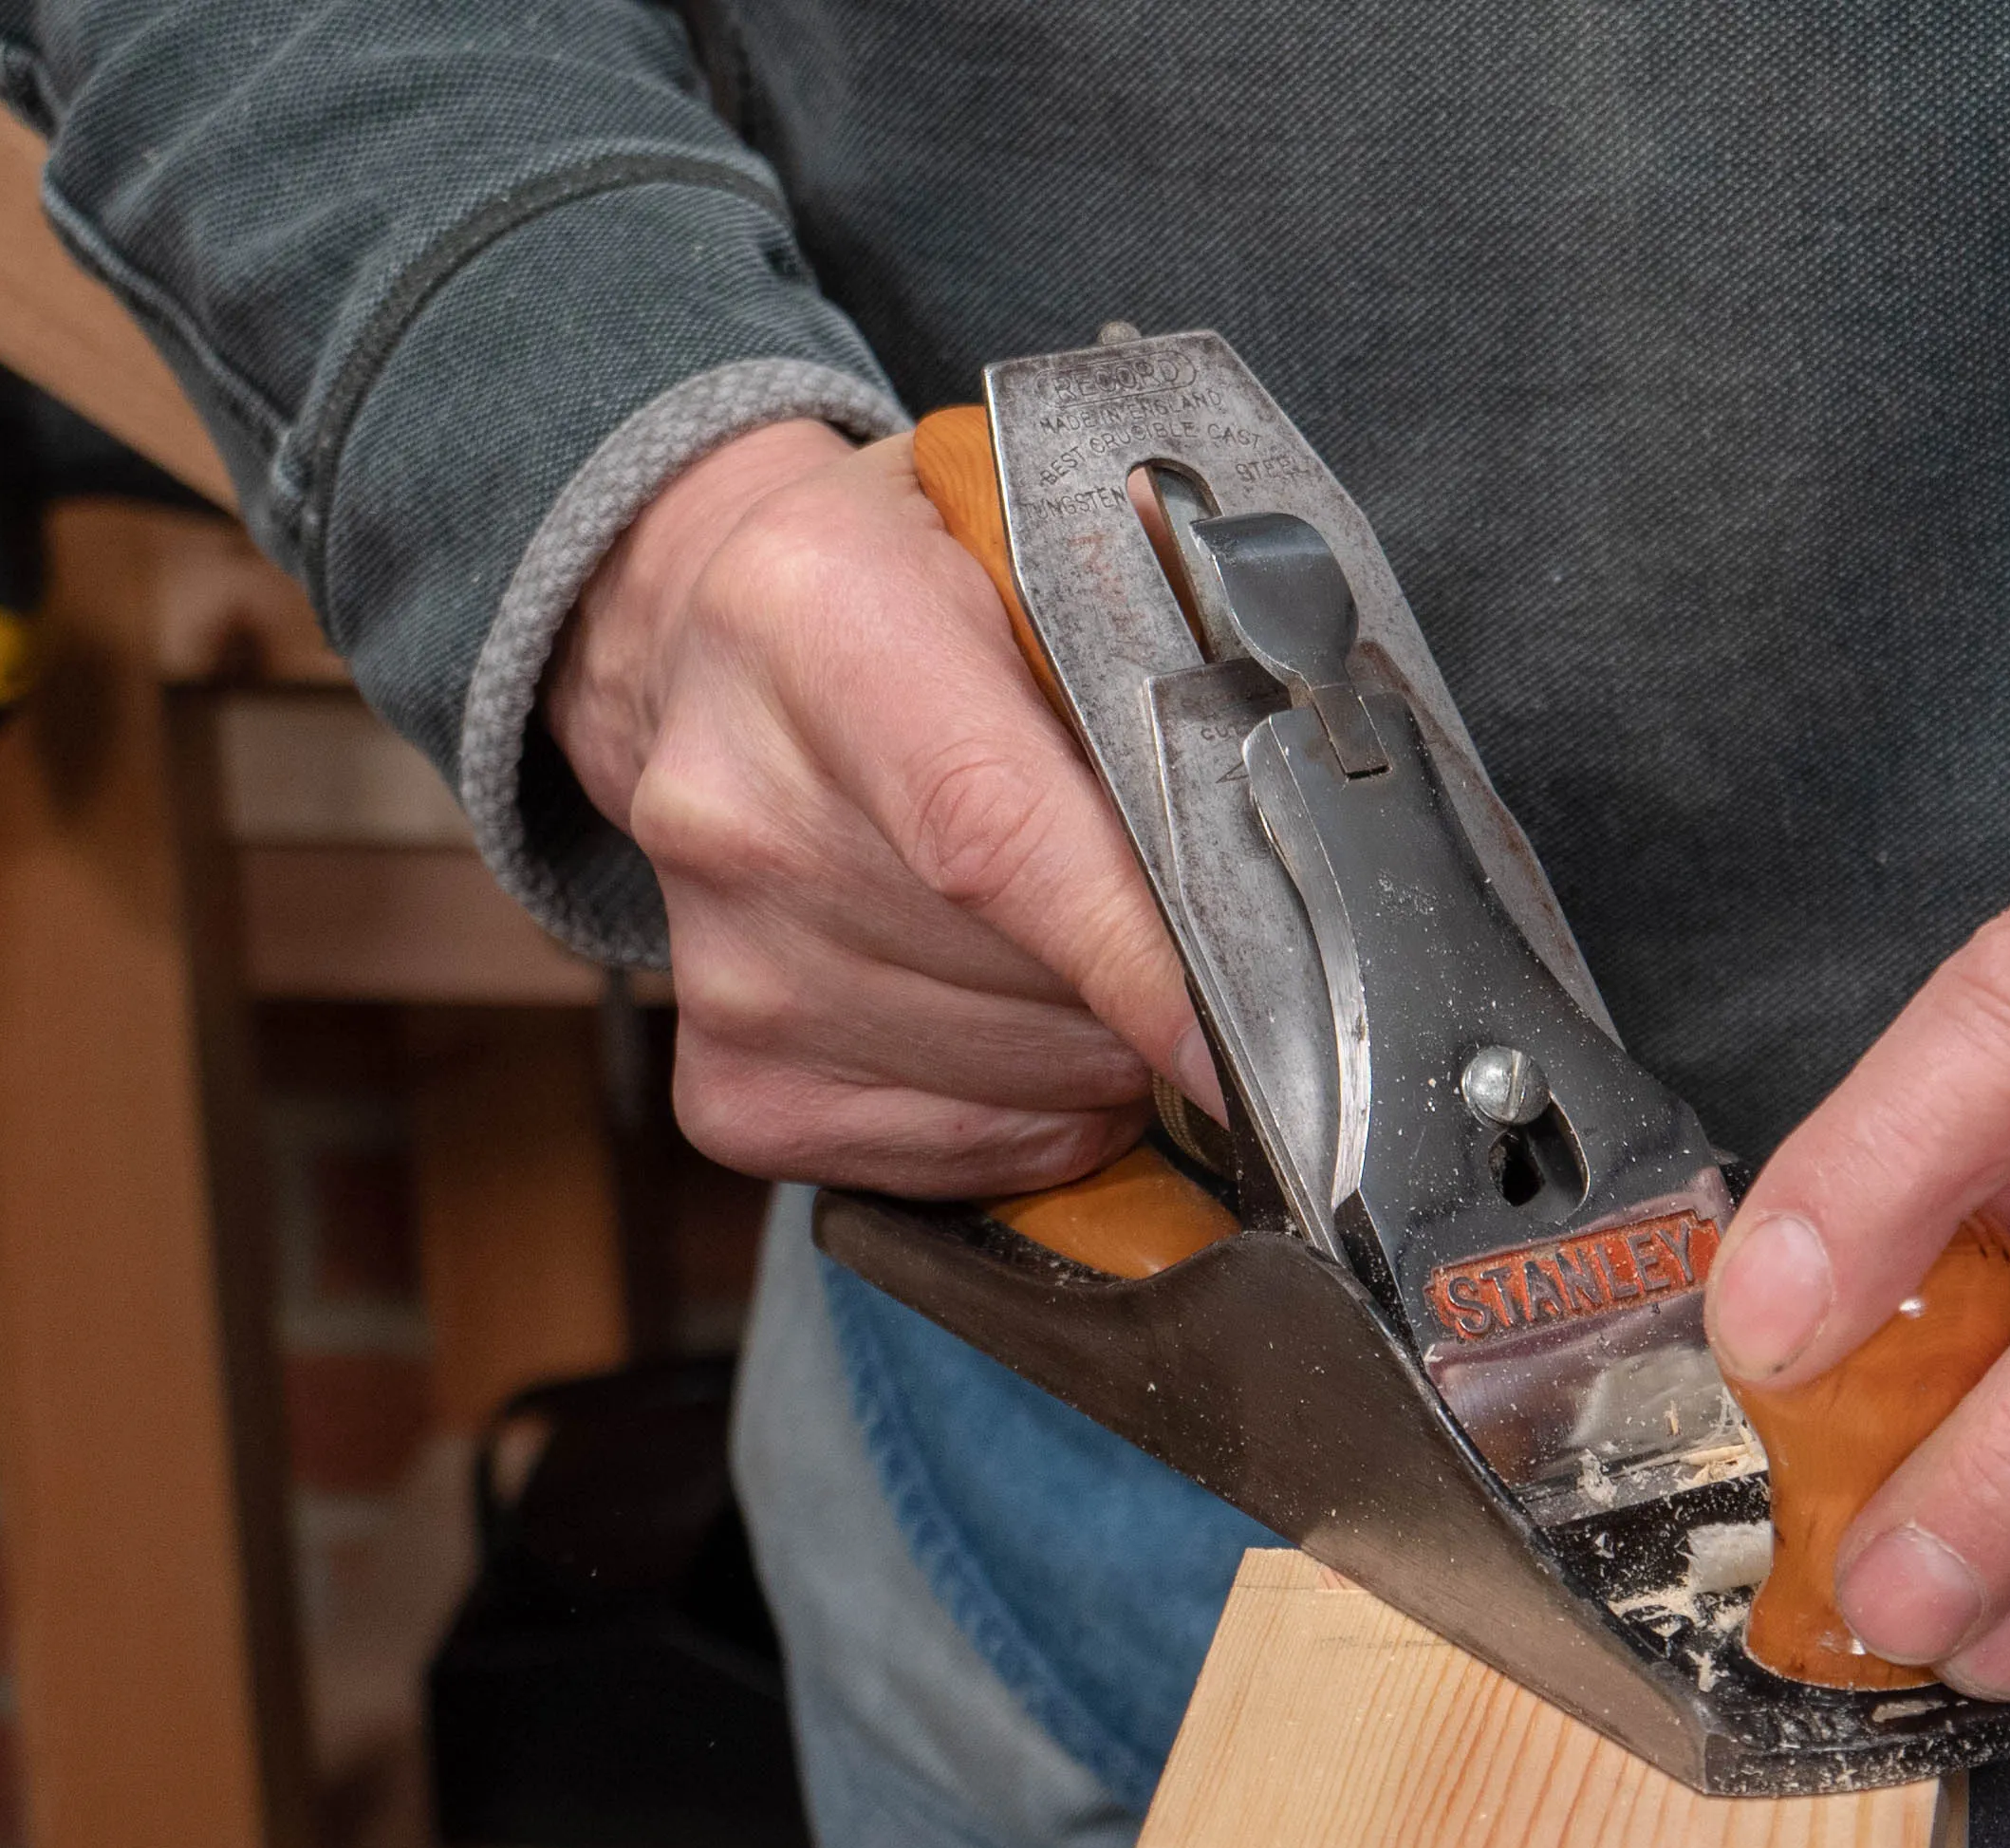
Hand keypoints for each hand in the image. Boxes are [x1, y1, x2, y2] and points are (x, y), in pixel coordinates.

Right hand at [545, 420, 1206, 1192]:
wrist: (705, 647)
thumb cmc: (902, 589)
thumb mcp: (1020, 530)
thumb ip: (1152, 626)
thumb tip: (1303, 766)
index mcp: (818, 627)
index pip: (994, 840)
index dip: (1137, 959)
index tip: (1246, 1043)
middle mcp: (741, 811)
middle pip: (1031, 986)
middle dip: (1153, 985)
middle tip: (1176, 913)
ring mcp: (726, 971)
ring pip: (1018, 1087)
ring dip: (1102, 1049)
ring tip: (1086, 952)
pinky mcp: (728, 1090)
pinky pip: (960, 1154)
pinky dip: (1036, 1115)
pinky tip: (1022, 1023)